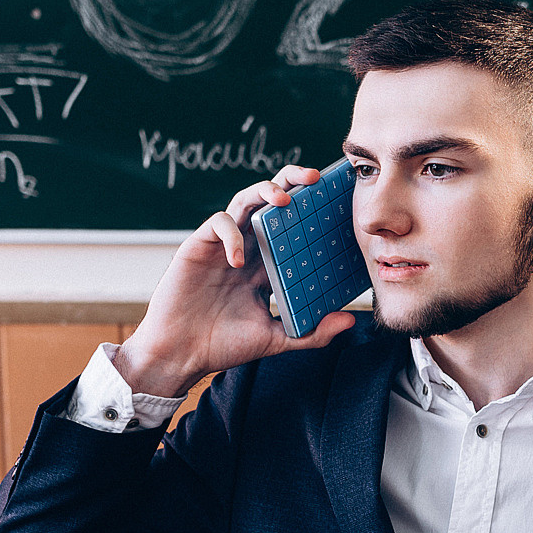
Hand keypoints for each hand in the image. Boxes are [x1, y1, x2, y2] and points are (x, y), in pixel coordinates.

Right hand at [117, 164, 356, 396]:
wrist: (181, 354)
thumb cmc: (223, 345)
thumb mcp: (276, 339)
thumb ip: (313, 332)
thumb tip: (351, 320)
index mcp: (266, 265)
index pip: (292, 228)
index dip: (311, 211)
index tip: (336, 202)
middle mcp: (247, 248)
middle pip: (270, 202)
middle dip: (292, 182)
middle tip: (315, 178)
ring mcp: (223, 245)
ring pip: (244, 200)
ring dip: (264, 191)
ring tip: (282, 200)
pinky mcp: (198, 246)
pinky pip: (218, 223)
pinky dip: (231, 234)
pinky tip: (238, 260)